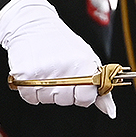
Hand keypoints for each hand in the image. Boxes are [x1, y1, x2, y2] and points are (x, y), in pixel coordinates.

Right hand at [0, 0, 115, 115]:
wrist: (33, 25)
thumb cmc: (61, 42)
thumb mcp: (86, 58)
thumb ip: (99, 84)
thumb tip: (110, 111)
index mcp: (82, 64)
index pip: (86, 97)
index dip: (82, 94)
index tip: (78, 85)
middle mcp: (63, 68)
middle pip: (65, 100)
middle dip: (63, 91)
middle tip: (59, 73)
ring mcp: (42, 72)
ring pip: (47, 100)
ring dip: (46, 90)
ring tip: (46, 70)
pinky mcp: (24, 75)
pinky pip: (30, 97)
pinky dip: (31, 90)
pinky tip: (35, 74)